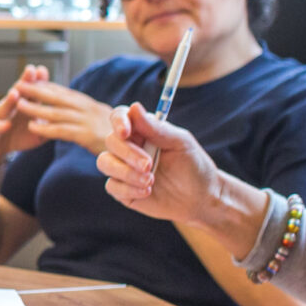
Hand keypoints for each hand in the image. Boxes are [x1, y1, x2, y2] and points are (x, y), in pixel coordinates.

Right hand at [0, 66, 52, 167]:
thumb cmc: (15, 135)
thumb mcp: (35, 130)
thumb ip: (47, 124)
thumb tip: (66, 119)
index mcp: (22, 106)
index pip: (31, 91)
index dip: (36, 81)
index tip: (43, 70)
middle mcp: (9, 107)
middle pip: (17, 92)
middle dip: (24, 81)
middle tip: (31, 71)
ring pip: (4, 107)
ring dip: (10, 100)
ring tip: (15, 93)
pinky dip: (0, 126)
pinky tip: (6, 125)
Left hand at [14, 78, 120, 158]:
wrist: (138, 147)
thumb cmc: (123, 135)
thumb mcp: (105, 120)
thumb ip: (89, 115)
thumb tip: (76, 111)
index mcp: (89, 104)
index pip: (64, 92)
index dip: (46, 86)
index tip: (29, 80)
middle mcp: (87, 109)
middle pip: (57, 97)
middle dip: (37, 90)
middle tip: (19, 85)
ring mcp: (87, 121)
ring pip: (56, 112)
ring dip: (36, 108)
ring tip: (19, 104)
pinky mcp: (87, 135)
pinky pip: (62, 131)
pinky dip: (46, 129)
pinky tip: (32, 128)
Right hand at [98, 104, 231, 228]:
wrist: (200, 198)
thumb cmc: (193, 165)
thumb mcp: (180, 143)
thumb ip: (156, 128)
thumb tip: (134, 107)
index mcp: (142, 130)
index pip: (120, 117)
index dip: (118, 121)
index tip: (126, 132)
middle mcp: (129, 147)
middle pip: (111, 141)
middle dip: (128, 153)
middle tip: (149, 165)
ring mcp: (123, 168)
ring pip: (105, 163)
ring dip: (126, 172)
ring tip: (150, 181)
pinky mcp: (122, 189)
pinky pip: (111, 186)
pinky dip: (128, 189)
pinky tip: (147, 192)